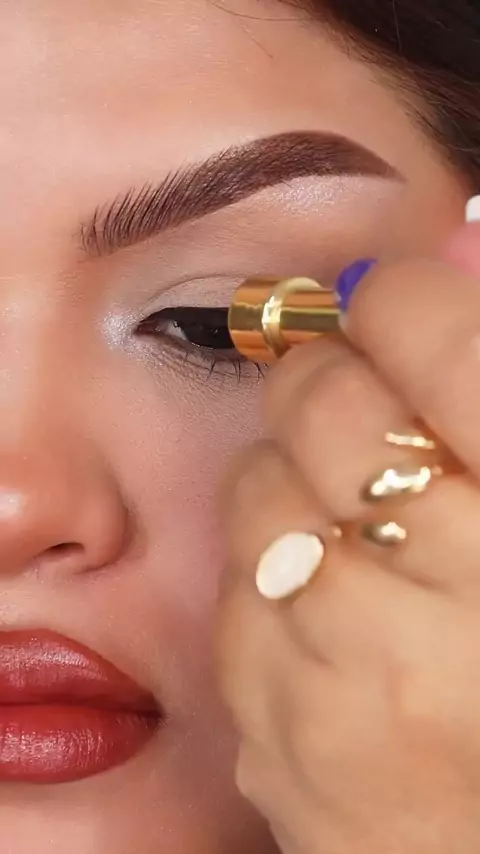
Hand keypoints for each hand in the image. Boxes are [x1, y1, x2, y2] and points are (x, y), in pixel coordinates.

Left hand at [217, 224, 479, 853]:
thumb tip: (460, 229)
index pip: (450, 345)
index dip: (408, 297)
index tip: (392, 299)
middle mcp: (462, 607)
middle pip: (330, 403)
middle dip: (329, 371)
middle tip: (357, 395)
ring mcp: (360, 684)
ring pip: (259, 490)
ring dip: (294, 474)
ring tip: (354, 516)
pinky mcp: (282, 741)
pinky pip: (232, 592)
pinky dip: (269, 571)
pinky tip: (329, 604)